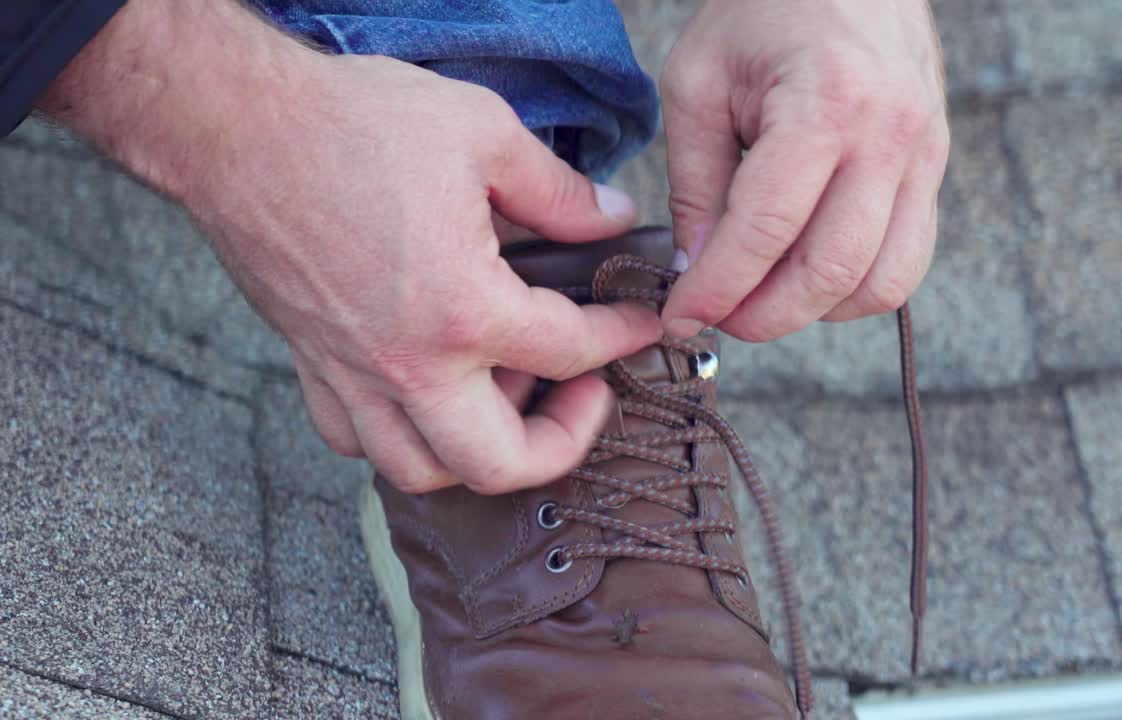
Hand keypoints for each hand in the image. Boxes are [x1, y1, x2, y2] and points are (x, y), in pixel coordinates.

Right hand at [42, 1, 660, 494]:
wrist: (234, 126)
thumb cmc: (352, 123)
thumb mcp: (482, 134)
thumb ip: (558, 191)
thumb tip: (611, 221)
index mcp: (463, 309)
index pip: (571, 351)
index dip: (623, 337)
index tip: (641, 322)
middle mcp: (408, 365)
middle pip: (500, 465)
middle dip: (562, 443)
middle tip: (583, 393)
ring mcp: (352, 376)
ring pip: (422, 470)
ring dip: (480, 451)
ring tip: (508, 390)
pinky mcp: (311, 366)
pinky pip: (359, 441)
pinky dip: (403, 434)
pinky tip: (430, 387)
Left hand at [659, 0, 948, 340]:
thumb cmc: (763, 10)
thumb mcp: (698, 84)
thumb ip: (696, 185)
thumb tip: (699, 271)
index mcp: (825, 104)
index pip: (766, 233)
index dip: (717, 289)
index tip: (682, 314)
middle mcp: (889, 136)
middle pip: (831, 272)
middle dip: (764, 315)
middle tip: (718, 316)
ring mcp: (925, 155)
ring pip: (882, 282)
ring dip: (815, 310)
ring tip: (763, 295)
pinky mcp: (935, 167)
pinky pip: (907, 259)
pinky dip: (856, 286)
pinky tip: (809, 271)